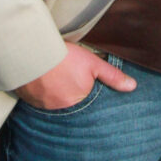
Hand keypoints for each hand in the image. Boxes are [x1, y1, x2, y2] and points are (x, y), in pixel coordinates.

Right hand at [15, 42, 135, 108]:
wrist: (30, 51)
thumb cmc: (63, 57)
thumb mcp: (92, 63)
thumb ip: (112, 76)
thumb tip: (132, 87)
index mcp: (77, 102)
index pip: (88, 105)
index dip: (87, 95)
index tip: (84, 86)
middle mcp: (60, 109)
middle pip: (70, 105)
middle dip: (71, 96)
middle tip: (68, 81)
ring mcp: (43, 105)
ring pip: (54, 103)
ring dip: (56, 95)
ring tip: (57, 80)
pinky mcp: (29, 100)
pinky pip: (39, 100)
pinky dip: (42, 94)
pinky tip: (44, 82)